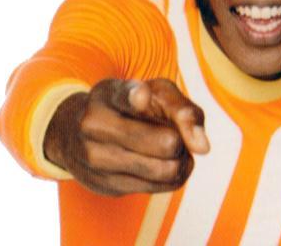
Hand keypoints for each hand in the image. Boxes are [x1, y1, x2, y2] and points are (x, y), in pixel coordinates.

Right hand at [43, 78, 209, 195]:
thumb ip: (183, 110)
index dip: (137, 97)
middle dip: (181, 140)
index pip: (126, 96)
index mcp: (110, 93)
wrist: (78, 132)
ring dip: (180, 161)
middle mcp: (95, 123)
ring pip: (166, 170)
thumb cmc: (130, 107)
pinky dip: (171, 176)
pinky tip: (162, 164)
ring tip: (171, 149)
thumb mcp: (156, 93)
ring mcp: (95, 157)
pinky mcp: (104, 185)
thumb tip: (203, 147)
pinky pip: (159, 187)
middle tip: (175, 133)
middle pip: (167, 143)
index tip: (142, 96)